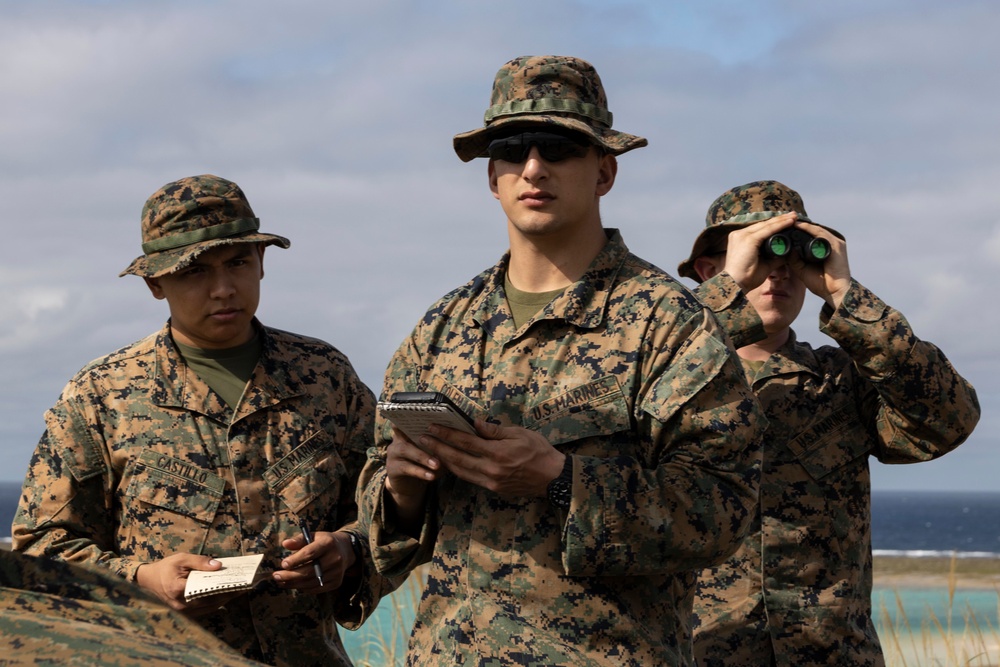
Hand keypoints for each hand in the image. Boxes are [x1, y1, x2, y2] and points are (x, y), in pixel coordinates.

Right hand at [135, 552, 238, 614]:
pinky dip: (217, 602)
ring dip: (225, 599)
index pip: (206, 590)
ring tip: (240, 590)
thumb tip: (218, 566)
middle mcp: (181, 604)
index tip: (239, 583)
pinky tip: (227, 595)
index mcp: (178, 588)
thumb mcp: (182, 559)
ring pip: (209, 607)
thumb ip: (200, 562)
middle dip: (228, 594)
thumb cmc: (166, 567)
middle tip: (245, 586)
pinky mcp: (185, 613)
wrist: (149, 580)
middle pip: (210, 601)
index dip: (224, 588)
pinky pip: (205, 609)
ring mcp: (183, 611)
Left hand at [275, 530, 355, 592]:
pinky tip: (294, 585)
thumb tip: (285, 544)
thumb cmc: (324, 542)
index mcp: (328, 543)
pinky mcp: (337, 582)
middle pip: (310, 571)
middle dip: (290, 575)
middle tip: (276, 576)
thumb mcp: (313, 536)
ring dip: (294, 584)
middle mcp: (335, 558)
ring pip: (311, 582)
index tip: (282, 564)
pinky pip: (317, 589)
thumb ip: (299, 540)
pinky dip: (304, 588)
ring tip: (281, 582)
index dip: (295, 560)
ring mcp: (337, 572)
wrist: (345, 550)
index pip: (310, 553)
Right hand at [384, 425, 442, 528]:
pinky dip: (420, 472)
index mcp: (408, 432)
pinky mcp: (392, 469)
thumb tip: (457, 438)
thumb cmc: (425, 465)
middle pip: (406, 432)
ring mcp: (393, 454)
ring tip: (437, 464)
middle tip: (438, 445)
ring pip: (406, 450)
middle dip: (424, 439)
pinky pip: (406, 468)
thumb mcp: (433, 453)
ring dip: (423, 457)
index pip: (409, 419)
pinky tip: (431, 476)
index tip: (428, 417)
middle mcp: (397, 439)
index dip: (415, 416)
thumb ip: (440, 445)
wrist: (410, 486)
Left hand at [418, 420, 563, 497]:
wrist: (552, 478)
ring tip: (430, 450)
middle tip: (422, 439)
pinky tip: (450, 463)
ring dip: (443, 460)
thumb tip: (475, 423)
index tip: (432, 428)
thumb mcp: (520, 433)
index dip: (446, 434)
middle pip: (457, 458)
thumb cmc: (539, 451)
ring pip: (460, 471)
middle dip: (437, 448)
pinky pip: (470, 479)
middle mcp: (491, 469)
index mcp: (498, 453)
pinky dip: (457, 470)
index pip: (466, 441)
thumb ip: (495, 430)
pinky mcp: (493, 489)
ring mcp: (491, 481)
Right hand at [723, 212, 799, 290]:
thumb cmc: (746, 278)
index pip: (760, 229)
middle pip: (763, 224)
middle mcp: (739, 234)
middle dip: (779, 219)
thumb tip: (788, 254)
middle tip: (793, 215)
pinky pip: (768, 230)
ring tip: (794, 216)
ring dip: (781, 220)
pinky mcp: (748, 239)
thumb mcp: (763, 265)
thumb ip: (775, 259)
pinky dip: (780, 225)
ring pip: (766, 225)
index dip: (774, 224)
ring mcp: (742, 235)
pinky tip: (789, 222)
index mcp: (740, 239)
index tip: (786, 221)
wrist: (734, 285)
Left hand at [788, 220, 851, 308]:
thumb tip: (785, 250)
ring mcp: (834, 242)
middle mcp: (829, 243)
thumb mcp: (802, 269)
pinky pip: (820, 233)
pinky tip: (798, 225)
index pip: (808, 235)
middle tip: (781, 220)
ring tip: (787, 221)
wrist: (835, 292)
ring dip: (801, 224)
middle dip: (797, 225)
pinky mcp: (836, 245)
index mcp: (822, 248)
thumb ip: (794, 259)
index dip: (795, 231)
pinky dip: (809, 229)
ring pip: (815, 229)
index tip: (780, 228)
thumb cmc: (821, 283)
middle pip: (811, 230)